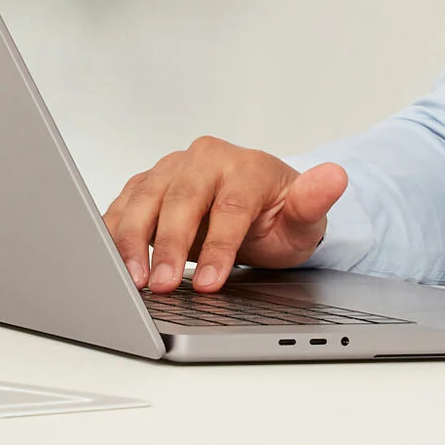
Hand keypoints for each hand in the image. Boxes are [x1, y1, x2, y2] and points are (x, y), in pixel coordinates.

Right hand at [100, 137, 347, 292]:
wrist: (257, 209)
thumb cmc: (278, 217)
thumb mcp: (304, 219)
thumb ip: (314, 202)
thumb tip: (334, 177)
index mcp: (245, 166)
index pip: (229, 207)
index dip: (218, 247)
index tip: (211, 283)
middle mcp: (204, 159)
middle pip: (181, 199)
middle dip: (169, 245)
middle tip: (163, 286)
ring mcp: (172, 169)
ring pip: (145, 198)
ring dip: (133, 240)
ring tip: (133, 279)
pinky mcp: (147, 184)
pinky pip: (125, 204)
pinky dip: (114, 231)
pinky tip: (109, 259)